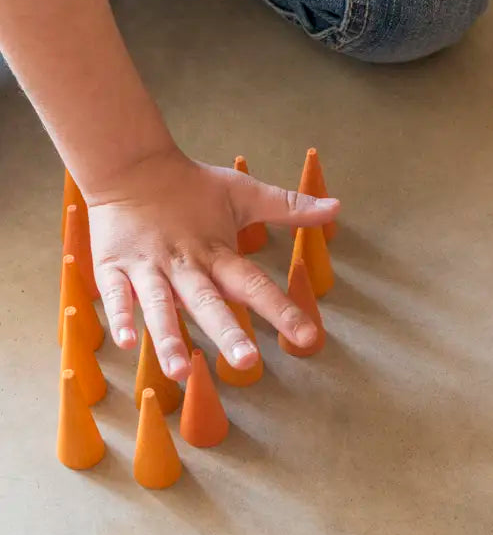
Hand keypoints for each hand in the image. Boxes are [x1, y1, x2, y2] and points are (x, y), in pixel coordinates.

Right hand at [87, 147, 339, 380]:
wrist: (128, 162)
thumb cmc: (189, 186)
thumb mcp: (243, 194)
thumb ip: (288, 207)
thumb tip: (337, 207)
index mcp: (217, 252)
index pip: (255, 284)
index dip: (282, 310)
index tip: (308, 337)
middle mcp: (185, 264)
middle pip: (208, 301)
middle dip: (226, 331)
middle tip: (247, 362)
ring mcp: (147, 267)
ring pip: (159, 305)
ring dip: (169, 337)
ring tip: (179, 371)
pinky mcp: (113, 266)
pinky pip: (115, 294)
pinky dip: (120, 316)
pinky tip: (127, 342)